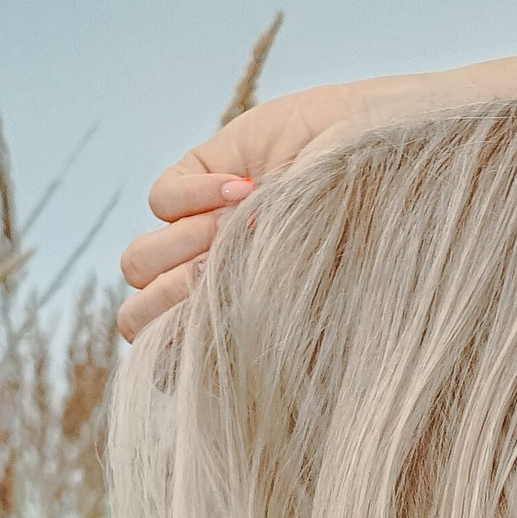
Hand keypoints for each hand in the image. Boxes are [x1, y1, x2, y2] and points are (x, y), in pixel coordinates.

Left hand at [117, 77, 365, 339]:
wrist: (380, 157)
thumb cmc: (355, 237)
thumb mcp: (301, 293)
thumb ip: (240, 325)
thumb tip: (176, 344)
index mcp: (231, 324)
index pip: (166, 360)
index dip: (172, 348)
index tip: (213, 323)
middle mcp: (209, 283)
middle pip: (137, 314)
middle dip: (168, 297)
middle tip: (215, 272)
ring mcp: (197, 231)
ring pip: (138, 260)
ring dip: (181, 246)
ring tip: (240, 223)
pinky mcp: (195, 177)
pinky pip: (160, 199)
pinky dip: (196, 195)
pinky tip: (248, 185)